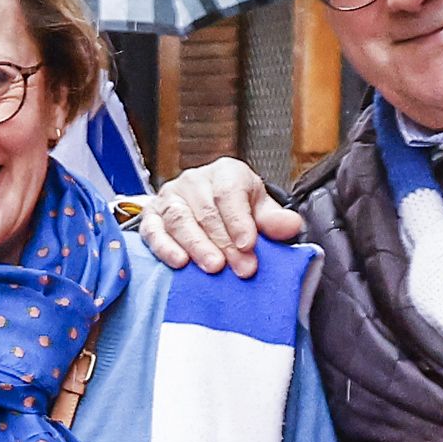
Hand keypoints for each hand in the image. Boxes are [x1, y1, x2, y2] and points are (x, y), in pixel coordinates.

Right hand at [129, 156, 301, 272]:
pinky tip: (179, 263)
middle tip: (240, 268)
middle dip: (224, 243)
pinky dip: (165, 247)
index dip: (239, 220)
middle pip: (207, 211)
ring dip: (197, 246)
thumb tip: (291, 226)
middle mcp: (194, 180)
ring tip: (213, 267)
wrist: (206, 208)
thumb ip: (275, 219)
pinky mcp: (151, 216)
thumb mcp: (260, 209)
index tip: (248, 245)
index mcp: (226, 172)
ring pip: (179, 219)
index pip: (229, 193)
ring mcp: (169, 197)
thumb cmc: (236, 209)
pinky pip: (153, 231)